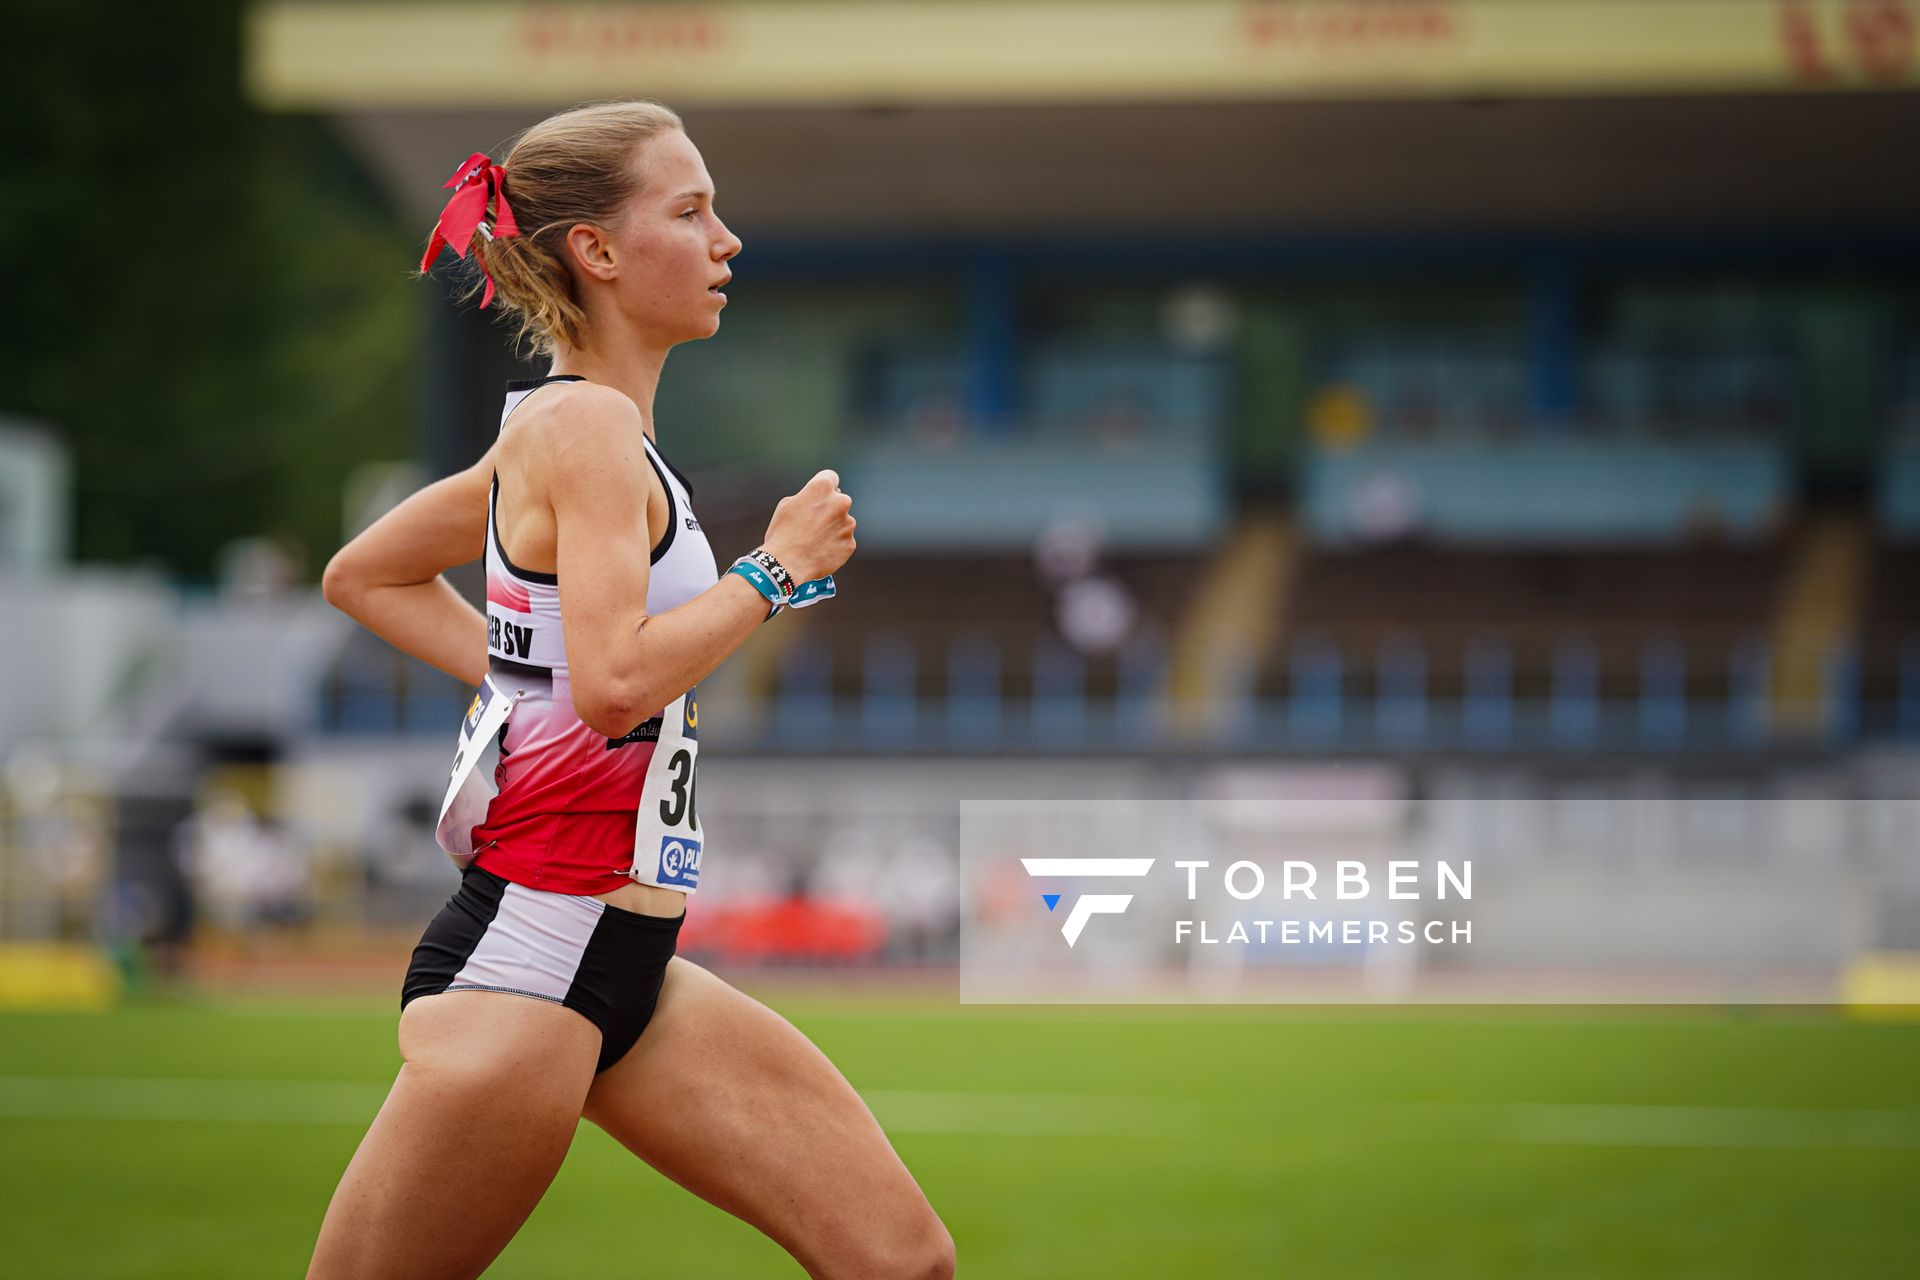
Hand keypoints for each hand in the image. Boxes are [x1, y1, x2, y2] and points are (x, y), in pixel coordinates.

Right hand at [761, 469, 855, 583]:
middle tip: (813, 523)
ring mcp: (848, 524)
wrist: (786, 565)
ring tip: (814, 541)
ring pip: (843, 522)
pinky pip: (844, 541)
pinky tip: (820, 551)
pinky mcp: (850, 543)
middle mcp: (840, 502)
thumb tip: (817, 500)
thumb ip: (807, 497)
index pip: (830, 477)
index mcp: (822, 487)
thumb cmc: (781, 533)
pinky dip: (835, 545)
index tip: (819, 495)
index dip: (822, 486)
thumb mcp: (786, 506)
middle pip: (839, 500)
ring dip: (833, 528)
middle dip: (830, 508)